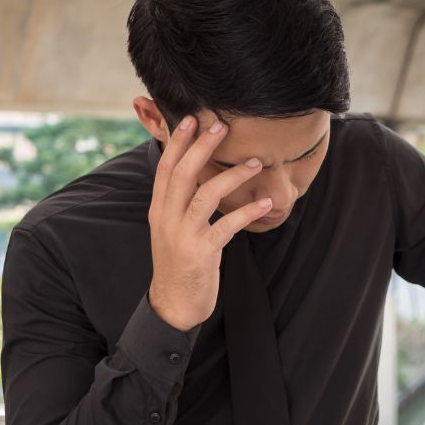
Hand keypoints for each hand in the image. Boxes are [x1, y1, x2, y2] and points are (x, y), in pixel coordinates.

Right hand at [147, 115, 271, 331]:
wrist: (173, 304)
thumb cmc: (180, 263)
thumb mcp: (172, 229)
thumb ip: (180, 204)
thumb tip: (195, 176)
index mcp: (159, 210)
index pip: (166, 168)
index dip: (178, 142)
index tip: (192, 119)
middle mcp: (167, 218)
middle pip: (183, 174)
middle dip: (202, 147)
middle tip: (222, 126)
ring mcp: (183, 236)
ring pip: (206, 195)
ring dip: (233, 176)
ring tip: (256, 163)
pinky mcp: (201, 253)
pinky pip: (226, 226)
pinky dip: (247, 212)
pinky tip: (265, 204)